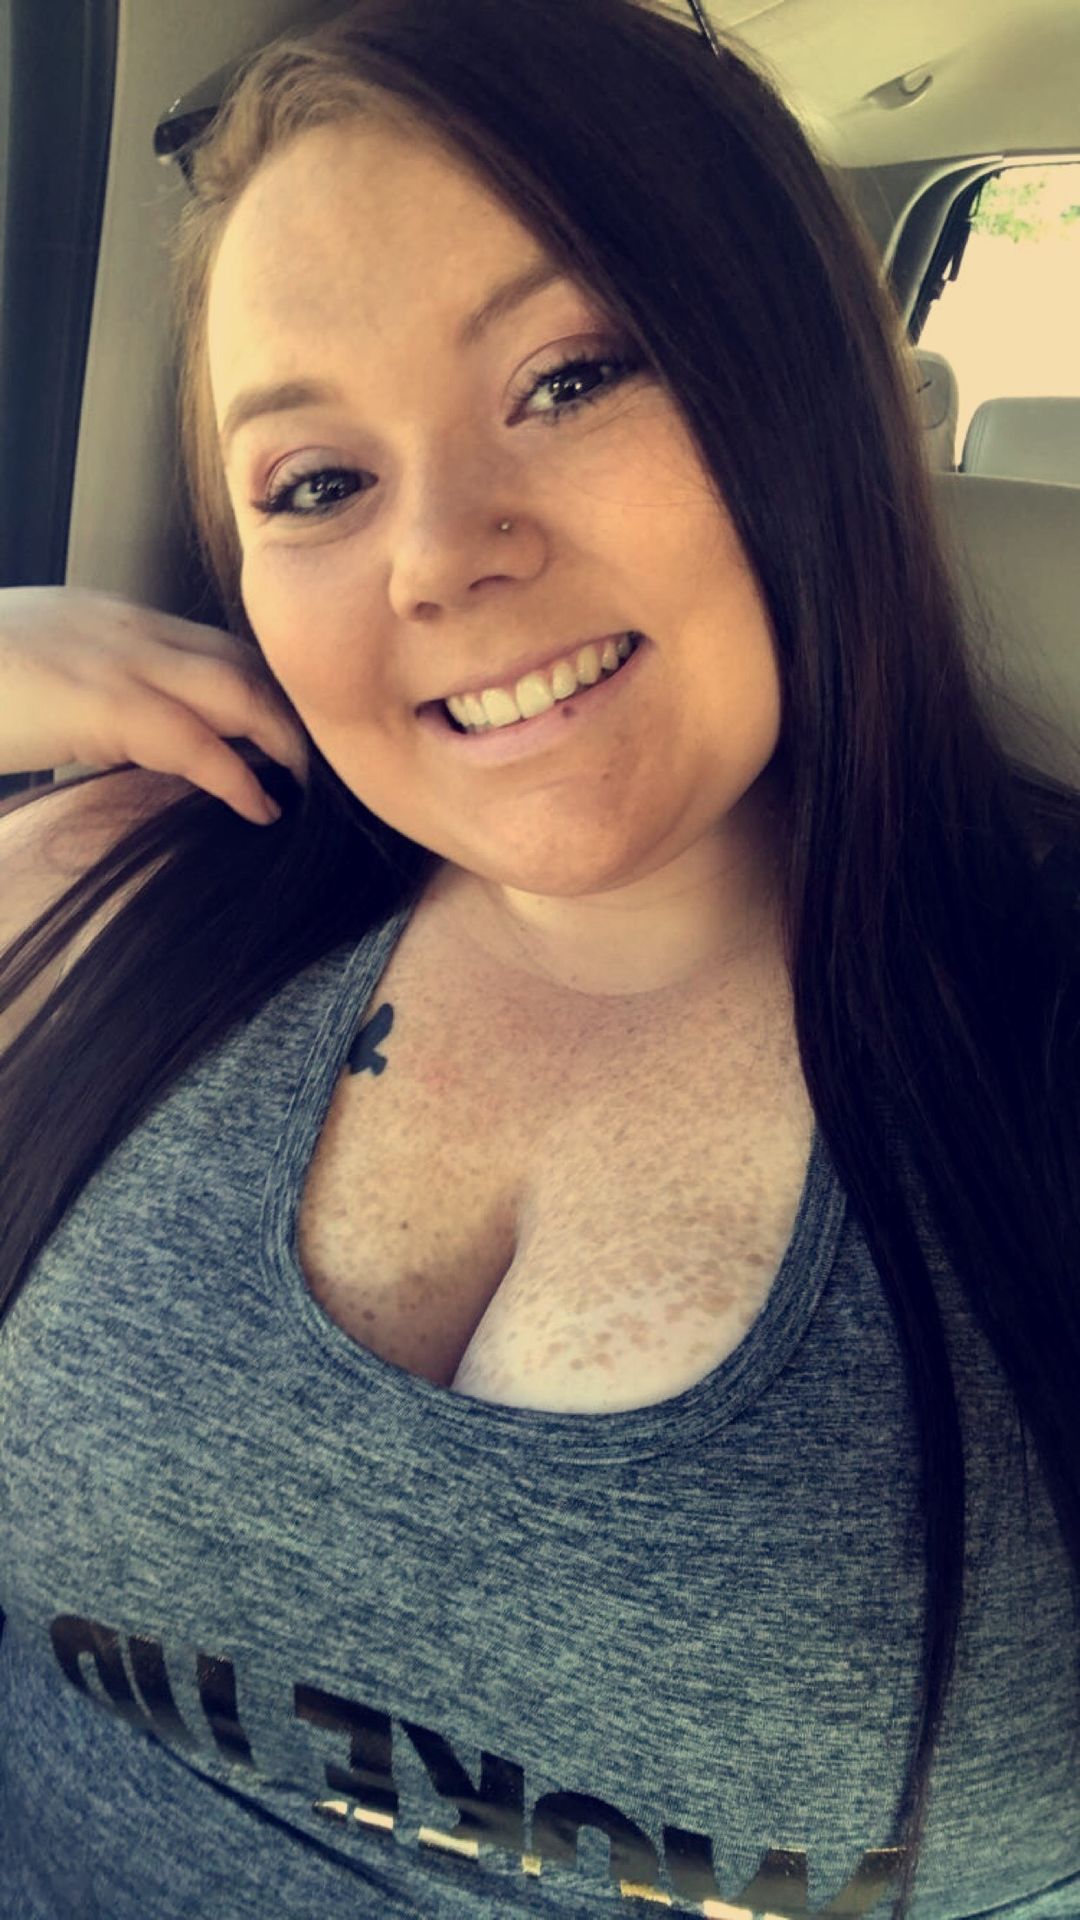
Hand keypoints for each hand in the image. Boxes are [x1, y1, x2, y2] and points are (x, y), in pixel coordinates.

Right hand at [0, 587, 307, 823]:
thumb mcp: (45, 675)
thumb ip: (98, 695)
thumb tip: (127, 741)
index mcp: (116, 621)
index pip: (217, 647)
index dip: (266, 690)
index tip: (293, 733)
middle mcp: (130, 630)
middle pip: (243, 662)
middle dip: (294, 713)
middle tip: (326, 761)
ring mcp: (122, 661)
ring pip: (239, 692)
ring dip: (288, 741)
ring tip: (315, 786)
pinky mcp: (106, 705)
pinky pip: (198, 745)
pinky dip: (241, 781)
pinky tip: (263, 809)